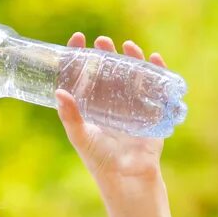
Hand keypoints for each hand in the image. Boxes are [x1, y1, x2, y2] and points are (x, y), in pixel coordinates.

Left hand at [55, 32, 167, 188]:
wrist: (127, 178)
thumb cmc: (100, 159)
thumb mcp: (81, 136)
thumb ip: (69, 116)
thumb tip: (59, 91)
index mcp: (92, 104)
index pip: (84, 73)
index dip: (81, 55)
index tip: (78, 38)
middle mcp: (111, 100)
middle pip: (108, 69)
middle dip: (106, 53)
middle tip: (102, 41)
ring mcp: (132, 103)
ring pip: (132, 73)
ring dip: (132, 57)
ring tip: (128, 45)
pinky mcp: (152, 110)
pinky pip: (156, 86)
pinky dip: (157, 71)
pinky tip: (154, 59)